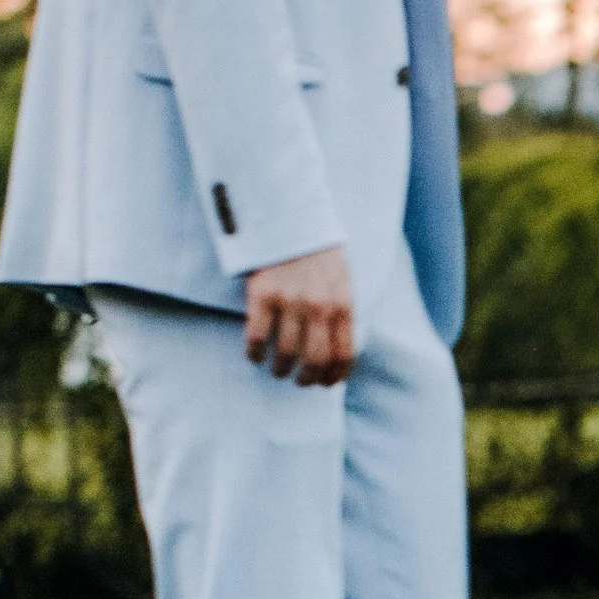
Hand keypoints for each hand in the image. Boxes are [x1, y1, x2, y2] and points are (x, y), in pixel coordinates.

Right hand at [243, 245, 355, 384]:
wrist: (287, 215)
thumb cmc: (316, 251)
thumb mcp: (342, 278)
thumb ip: (342, 311)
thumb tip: (339, 352)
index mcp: (343, 302)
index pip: (344, 353)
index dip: (335, 376)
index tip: (326, 383)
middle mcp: (318, 305)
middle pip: (315, 360)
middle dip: (307, 378)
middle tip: (299, 381)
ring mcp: (289, 300)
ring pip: (285, 353)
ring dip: (281, 369)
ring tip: (277, 369)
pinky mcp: (262, 294)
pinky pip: (257, 337)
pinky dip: (255, 353)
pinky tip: (255, 355)